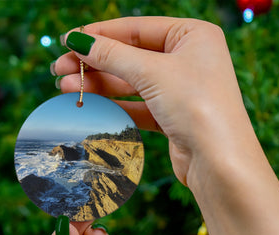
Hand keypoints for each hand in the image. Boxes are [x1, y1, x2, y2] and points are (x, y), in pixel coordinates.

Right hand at [53, 17, 249, 186]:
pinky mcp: (174, 117)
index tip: (68, 41)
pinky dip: (115, 106)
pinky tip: (90, 105)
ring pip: (133, 83)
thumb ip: (113, 55)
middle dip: (95, 63)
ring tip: (65, 88)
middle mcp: (189, 60)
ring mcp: (182, 90)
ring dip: (100, 85)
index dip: (100, 34)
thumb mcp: (152, 72)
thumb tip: (78, 40)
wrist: (219, 162)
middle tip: (59, 69)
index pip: (137, 28)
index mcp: (193, 35)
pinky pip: (139, 106)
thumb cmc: (196, 106)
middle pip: (132, 56)